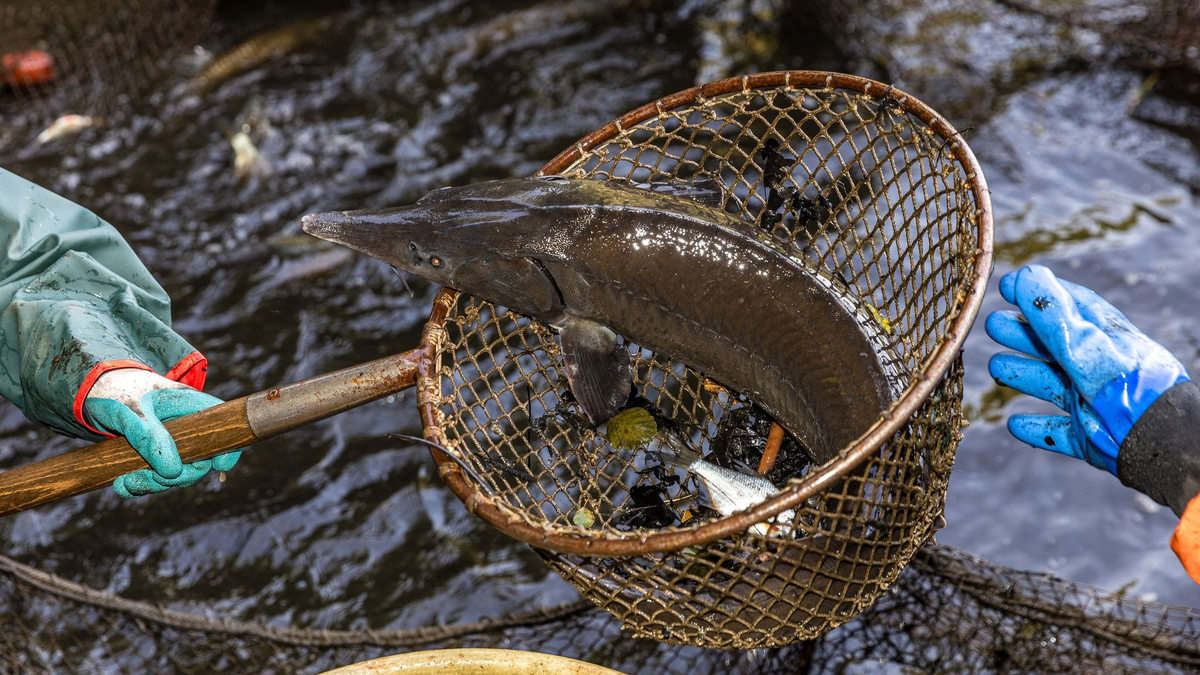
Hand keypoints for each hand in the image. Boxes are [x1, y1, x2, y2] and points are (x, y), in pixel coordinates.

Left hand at [84, 369, 240, 497]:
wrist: (92, 391)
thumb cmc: (117, 391)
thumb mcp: (131, 410)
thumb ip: (150, 437)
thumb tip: (173, 472)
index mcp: (191, 407)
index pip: (221, 428)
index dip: (228, 448)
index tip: (219, 465)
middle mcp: (186, 428)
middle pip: (199, 461)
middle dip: (176, 477)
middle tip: (146, 478)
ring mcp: (171, 444)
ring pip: (176, 474)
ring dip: (153, 484)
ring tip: (125, 482)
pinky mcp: (152, 456)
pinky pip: (154, 478)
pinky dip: (138, 486)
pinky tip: (120, 484)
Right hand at [986, 265, 1189, 473]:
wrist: (1159, 441)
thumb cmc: (1127, 385)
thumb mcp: (1085, 344)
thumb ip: (1052, 314)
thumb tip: (1026, 276)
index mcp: (1100, 337)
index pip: (1066, 307)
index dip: (1036, 294)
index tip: (1007, 285)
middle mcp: (1093, 365)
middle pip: (1051, 345)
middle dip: (1022, 333)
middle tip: (993, 325)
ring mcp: (1088, 400)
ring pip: (1048, 383)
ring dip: (1021, 375)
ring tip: (997, 366)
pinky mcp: (1085, 435)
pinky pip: (1056, 430)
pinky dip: (1035, 427)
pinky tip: (1015, 424)